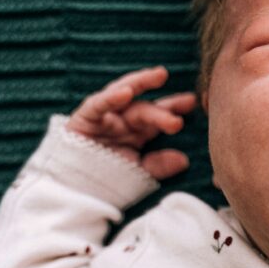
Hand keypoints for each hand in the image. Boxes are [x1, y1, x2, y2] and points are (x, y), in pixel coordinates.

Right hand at [67, 66, 197, 179]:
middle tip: (187, 102)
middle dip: (164, 106)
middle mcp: (122, 120)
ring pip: (122, 95)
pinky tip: (126, 92)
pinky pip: (97, 105)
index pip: (158, 116)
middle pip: (145, 108)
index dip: (174, 109)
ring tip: (158, 76)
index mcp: (137, 131)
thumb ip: (158, 166)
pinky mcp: (84, 118)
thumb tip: (184, 160)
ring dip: (140, 83)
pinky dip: (110, 98)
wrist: (75, 191)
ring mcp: (104, 117)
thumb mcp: (138, 173)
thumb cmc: (107, 179)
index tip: (193, 104)